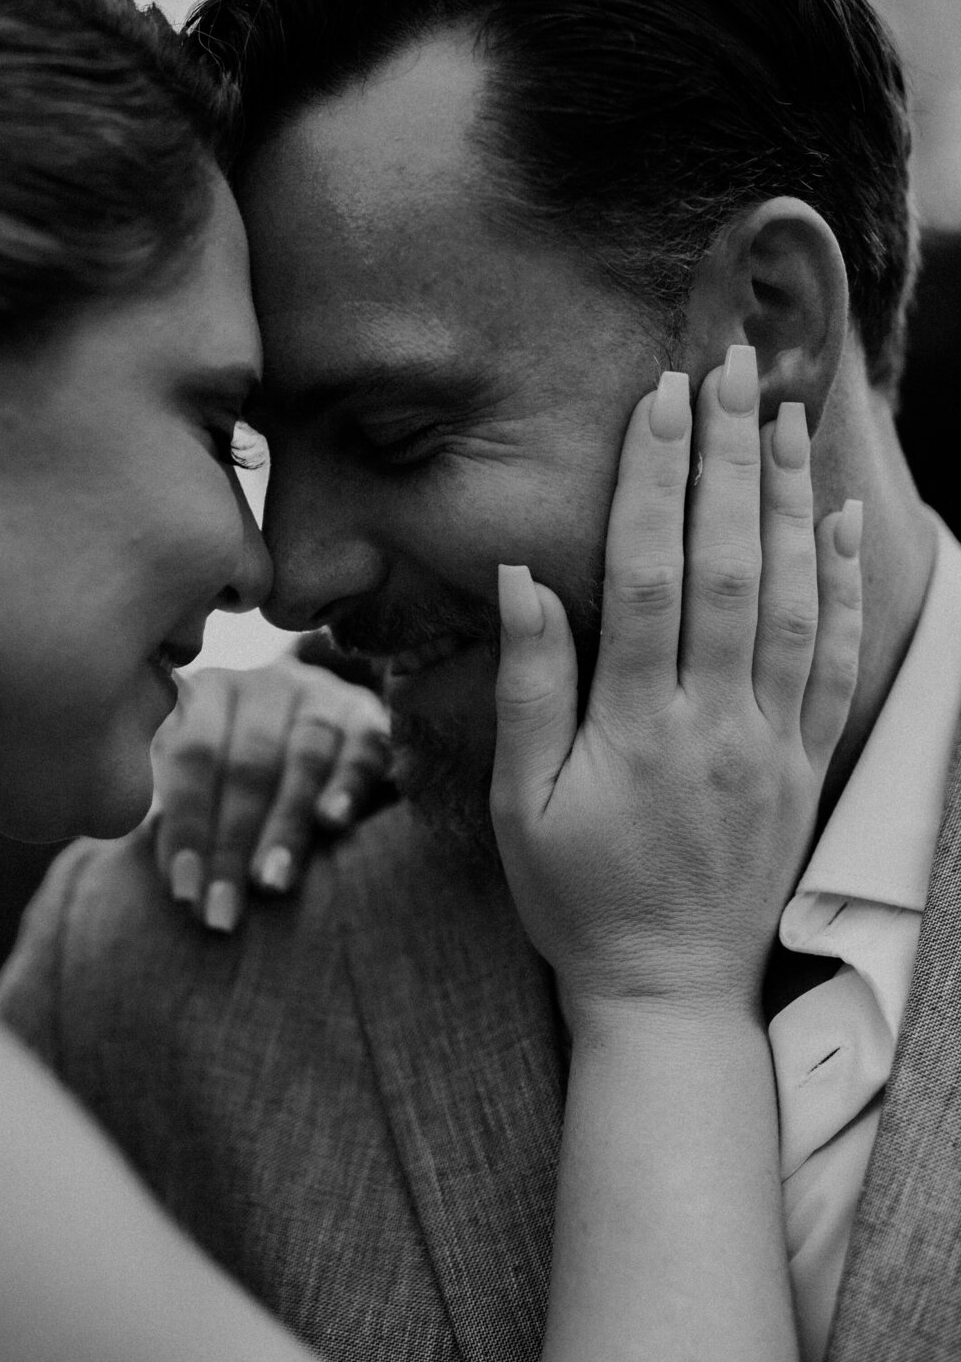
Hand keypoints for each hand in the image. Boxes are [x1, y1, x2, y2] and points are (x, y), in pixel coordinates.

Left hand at [151, 659, 390, 931]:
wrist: (319, 741)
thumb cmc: (234, 779)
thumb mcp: (197, 779)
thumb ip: (169, 803)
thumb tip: (141, 836)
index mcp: (205, 692)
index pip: (191, 756)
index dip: (187, 826)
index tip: (183, 891)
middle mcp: (263, 685)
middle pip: (246, 764)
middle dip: (233, 843)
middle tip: (224, 909)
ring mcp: (321, 694)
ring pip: (303, 758)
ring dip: (287, 825)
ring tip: (272, 883)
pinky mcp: (369, 714)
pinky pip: (363, 748)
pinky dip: (348, 785)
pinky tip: (335, 823)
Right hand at [490, 346, 861, 1033]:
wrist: (667, 990)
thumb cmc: (575, 897)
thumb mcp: (520, 804)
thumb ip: (532, 688)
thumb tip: (525, 578)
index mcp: (636, 730)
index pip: (649, 577)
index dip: (655, 481)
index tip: (660, 399)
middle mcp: (717, 726)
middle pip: (729, 568)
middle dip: (729, 460)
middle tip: (729, 371)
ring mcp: (775, 746)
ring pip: (792, 601)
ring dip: (789, 502)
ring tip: (784, 416)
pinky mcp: (809, 766)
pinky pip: (837, 663)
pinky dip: (842, 586)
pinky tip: (841, 520)